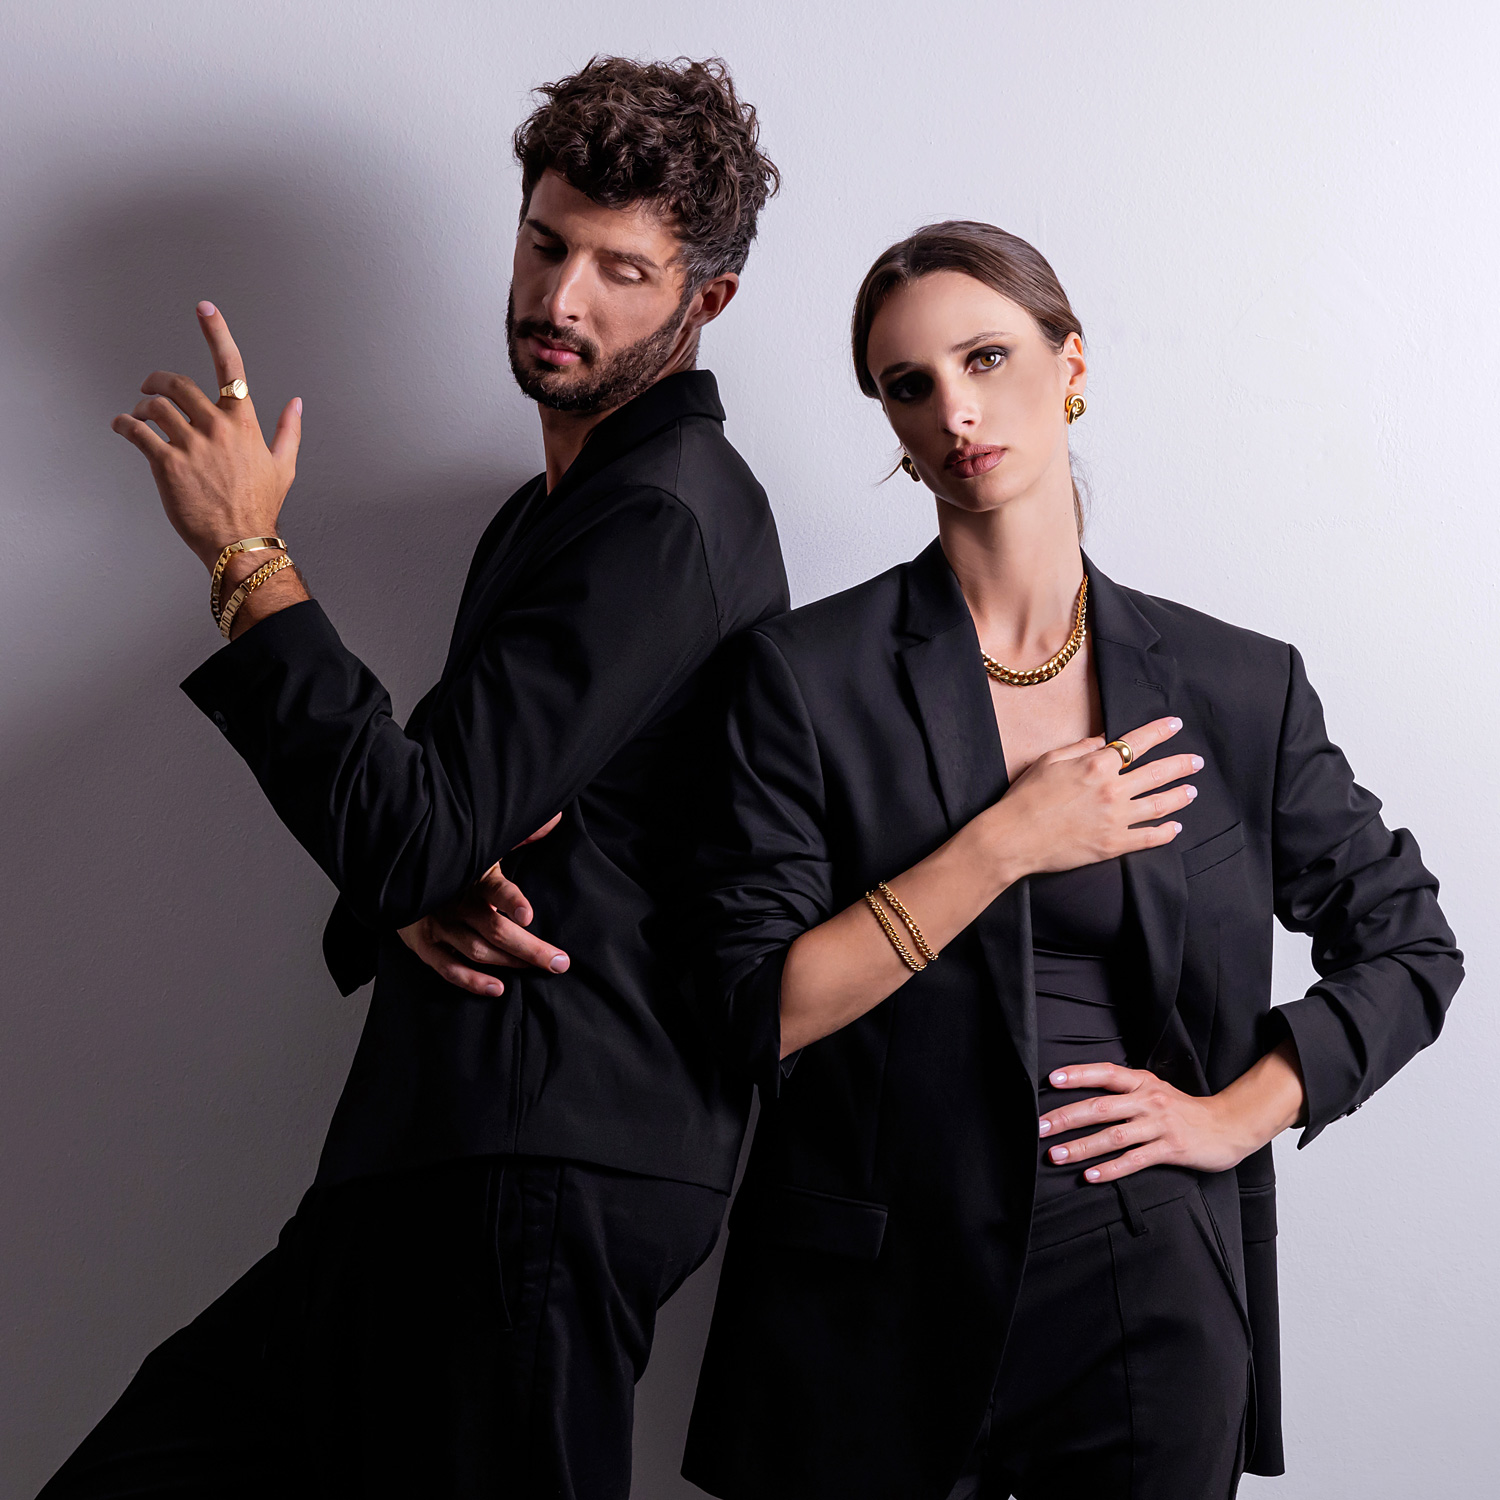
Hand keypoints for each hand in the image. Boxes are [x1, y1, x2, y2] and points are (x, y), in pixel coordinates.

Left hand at [110, 303, 300, 570]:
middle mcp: (216, 428)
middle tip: (149, 387)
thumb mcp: (283, 466)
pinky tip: (121, 427)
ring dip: (141, 407)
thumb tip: (297, 403)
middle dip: (157, 381)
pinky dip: (124, 425)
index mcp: (243, 423)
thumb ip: (288, 429)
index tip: (205, 308)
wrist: (240, 541)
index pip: (232, 368)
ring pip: (154, 407)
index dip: (217, 333)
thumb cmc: (261, 506)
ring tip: (138, 417)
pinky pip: (137, 432)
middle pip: (177, 384)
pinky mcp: (167, 464)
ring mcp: (191, 445)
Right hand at [397, 815, 566, 996]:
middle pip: (495, 930)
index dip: (510, 900)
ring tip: (540, 969)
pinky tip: (498, 989)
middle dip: (530, 948)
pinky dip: (472, 982)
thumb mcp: (485, 841)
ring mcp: (437, 925)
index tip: (528, 914)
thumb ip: (521, 834)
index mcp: (473, 876)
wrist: (399, 869)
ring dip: (509, 964)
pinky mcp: (423, 943)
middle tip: (560, 962)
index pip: (494, 888)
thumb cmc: (456, 857)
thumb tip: (554, 819)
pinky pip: (448, 969)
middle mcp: (454, 903)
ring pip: (477, 951)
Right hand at [986, 716, 1200, 878]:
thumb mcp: (1048, 760)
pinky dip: (1166, 832)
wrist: (1014, 838)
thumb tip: (1104, 740)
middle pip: (1157, 772)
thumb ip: (1080, 747)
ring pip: (1160, 804)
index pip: (1137, 742)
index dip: (1160, 732)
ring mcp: (1116, 819)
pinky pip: (1149, 838)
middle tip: (1196, 761)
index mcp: (1096, 765)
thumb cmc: (1026, 797)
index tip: (1176, 725)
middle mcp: (1112, 789)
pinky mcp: (1113, 845)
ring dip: (1180, 795)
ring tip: (1192, 790)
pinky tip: (1175, 827)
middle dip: (1181, 764)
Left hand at [1036, 1041, 1307, 1181]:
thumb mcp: (1155, 1090)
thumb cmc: (1183, 1109)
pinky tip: (1090, 1176)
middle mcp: (1148, 1101)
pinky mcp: (1170, 1150)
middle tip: (1041, 1127)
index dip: (1079, 1074)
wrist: (1228, 1126)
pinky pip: (1134, 1160)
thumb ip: (1125, 1090)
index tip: (1052, 1080)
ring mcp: (1159, 1126)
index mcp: (1142, 1082)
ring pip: (1113, 1136)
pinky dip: (1110, 1169)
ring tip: (1056, 1155)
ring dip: (1082, 1147)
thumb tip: (1086, 1094)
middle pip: (1101, 1107)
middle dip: (1068, 1117)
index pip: (1106, 1073)